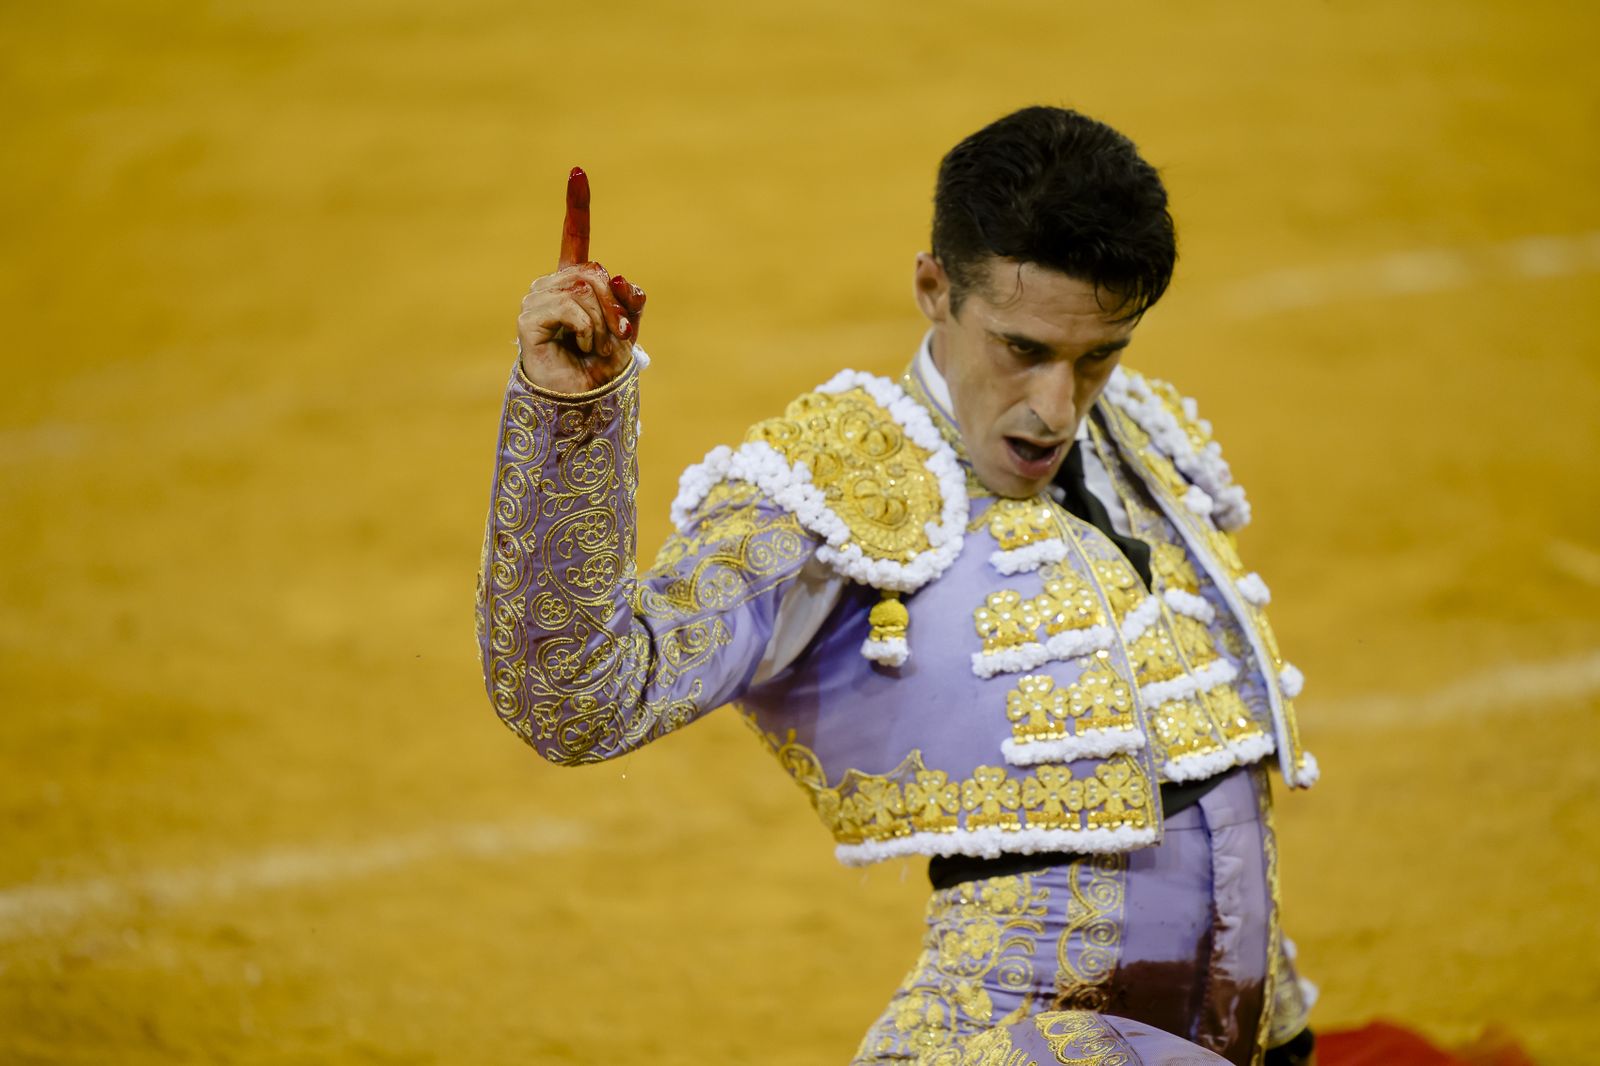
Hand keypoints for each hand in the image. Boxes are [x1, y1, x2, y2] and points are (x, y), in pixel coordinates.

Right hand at [516, 166, 647, 392]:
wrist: (584, 398)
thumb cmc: (602, 365)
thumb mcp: (627, 327)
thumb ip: (630, 300)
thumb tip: (621, 277)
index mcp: (574, 282)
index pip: (575, 238)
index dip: (577, 206)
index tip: (577, 171)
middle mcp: (552, 285)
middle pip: (594, 272)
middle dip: (615, 306)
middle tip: (619, 334)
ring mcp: (537, 299)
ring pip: (584, 290)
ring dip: (603, 322)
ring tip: (596, 345)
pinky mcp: (529, 318)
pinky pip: (570, 307)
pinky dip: (587, 329)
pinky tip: (582, 346)